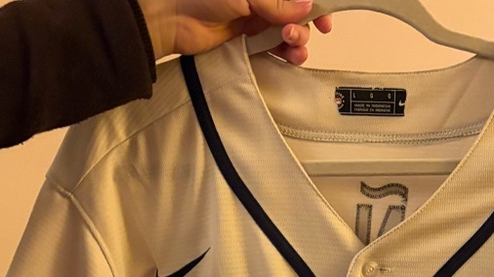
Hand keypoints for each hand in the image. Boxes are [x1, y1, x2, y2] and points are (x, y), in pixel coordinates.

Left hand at [142, 0, 333, 63]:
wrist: (169, 16)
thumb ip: (278, 2)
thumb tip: (307, 6)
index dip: (314, 4)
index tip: (324, 18)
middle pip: (297, 10)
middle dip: (305, 24)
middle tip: (295, 33)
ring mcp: (255, 15)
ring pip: (289, 29)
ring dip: (298, 40)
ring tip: (293, 46)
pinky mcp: (247, 38)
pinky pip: (275, 46)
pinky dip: (286, 52)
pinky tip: (290, 55)